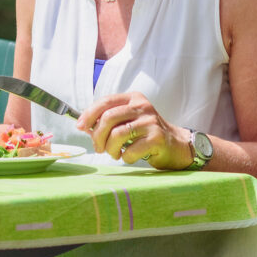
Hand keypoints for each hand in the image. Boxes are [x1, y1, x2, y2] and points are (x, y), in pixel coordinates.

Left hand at [76, 92, 192, 168]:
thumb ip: (110, 120)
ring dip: (110, 149)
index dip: (89, 114)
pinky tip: (129, 157)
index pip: (105, 102)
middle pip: (109, 118)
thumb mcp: (128, 120)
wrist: (176, 145)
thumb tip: (84, 126)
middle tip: (98, 147)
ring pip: (118, 134)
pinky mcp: (157, 138)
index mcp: (132, 98)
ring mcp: (150, 122)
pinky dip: (125, 157)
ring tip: (114, 154)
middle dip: (97, 136)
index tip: (80, 127)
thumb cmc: (146, 133)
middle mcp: (142, 106)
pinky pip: (131, 150)